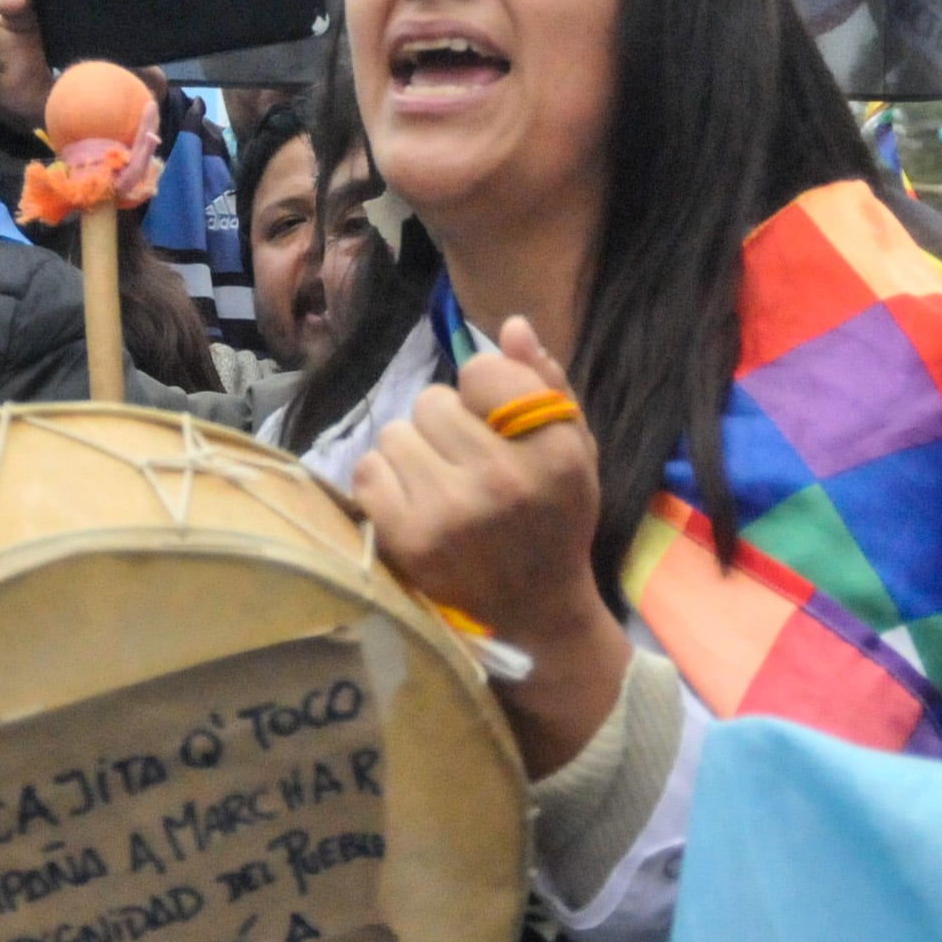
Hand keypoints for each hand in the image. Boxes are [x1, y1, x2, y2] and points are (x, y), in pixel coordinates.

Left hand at [354, 317, 628, 777]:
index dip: (483, 392)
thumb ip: (545, 384)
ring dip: (413, 454)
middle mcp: (503, 481)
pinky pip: (367, 470)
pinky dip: (384, 482)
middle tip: (466, 464)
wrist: (532, 616)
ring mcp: (449, 513)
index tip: (496, 425)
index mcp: (555, 452)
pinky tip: (415, 506)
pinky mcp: (406, 540)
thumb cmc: (552, 521)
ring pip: (395, 433)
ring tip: (440, 487)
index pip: (482, 371)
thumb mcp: (574, 451)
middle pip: (432, 401)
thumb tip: (508, 325)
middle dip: (445, 426)